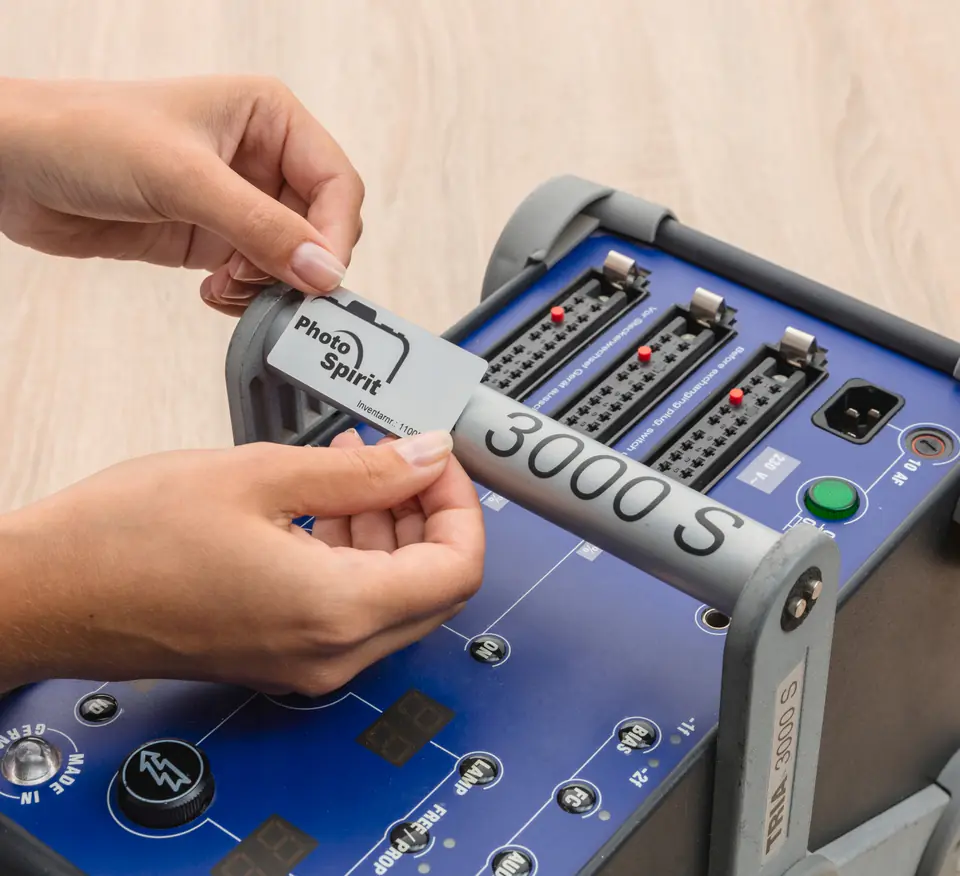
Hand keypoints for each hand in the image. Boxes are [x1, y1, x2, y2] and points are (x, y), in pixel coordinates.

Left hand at [0, 75, 363, 315]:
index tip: (321, 278)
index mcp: (269, 118)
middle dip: (302, 264)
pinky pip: (257, 277)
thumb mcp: (183, 177)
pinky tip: (212, 291)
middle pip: (321, 226)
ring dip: (270, 285)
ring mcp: (238, 201)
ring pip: (291, 259)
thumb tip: (323, 272)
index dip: (335, 233)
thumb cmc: (85, 134)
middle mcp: (261, 158)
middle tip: (275, 288)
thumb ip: (261, 227)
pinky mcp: (213, 237)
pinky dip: (245, 295)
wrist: (13, 166)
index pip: (336, 183)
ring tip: (229, 287)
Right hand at [0, 429, 483, 693]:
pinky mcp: (280, 653)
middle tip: (399, 456)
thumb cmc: (123, 542)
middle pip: (434, 586)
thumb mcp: (259, 477)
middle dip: (428, 513)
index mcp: (335, 611)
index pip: (458, 568)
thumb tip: (426, 458)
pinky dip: (355, 553)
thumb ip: (361, 473)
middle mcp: (329, 653)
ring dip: (391, 528)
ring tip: (355, 468)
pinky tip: (324, 503)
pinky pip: (349, 607)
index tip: (438, 460)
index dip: (461, 505)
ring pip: (395, 596)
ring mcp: (304, 661)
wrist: (43, 594)